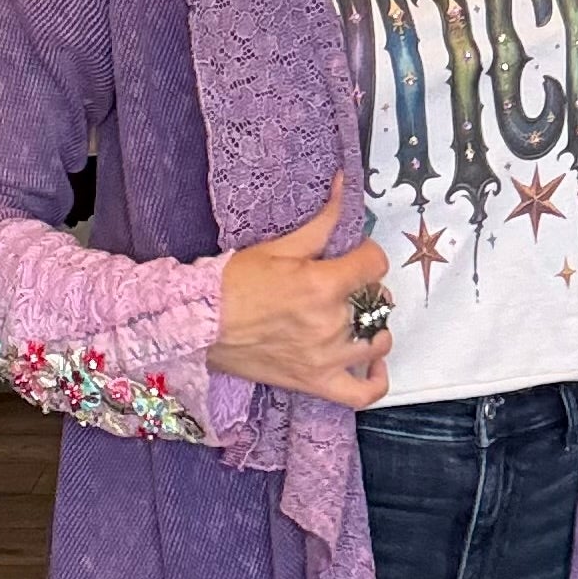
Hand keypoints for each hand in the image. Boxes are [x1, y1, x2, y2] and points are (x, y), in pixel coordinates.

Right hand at [207, 178, 392, 407]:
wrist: (200, 324)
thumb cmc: (233, 284)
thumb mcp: (280, 246)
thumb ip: (322, 222)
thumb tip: (343, 186)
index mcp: (323, 284)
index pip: (376, 264)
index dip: (369, 255)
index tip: (357, 256)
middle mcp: (330, 323)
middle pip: (378, 302)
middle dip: (367, 289)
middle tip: (347, 286)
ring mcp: (326, 357)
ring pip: (377, 342)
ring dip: (373, 327)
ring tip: (357, 319)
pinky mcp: (316, 383)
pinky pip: (363, 393)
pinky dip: (376, 380)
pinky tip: (372, 364)